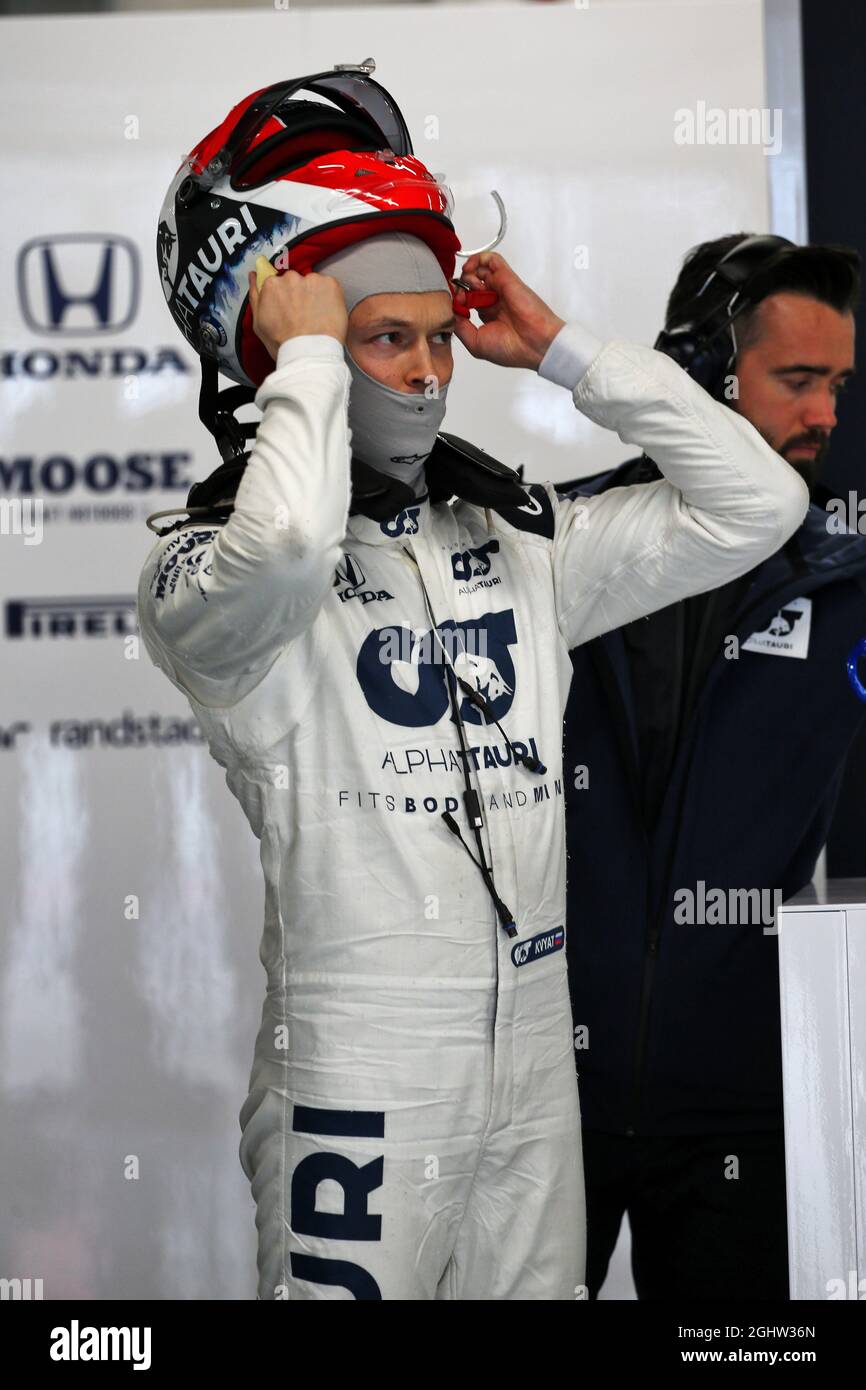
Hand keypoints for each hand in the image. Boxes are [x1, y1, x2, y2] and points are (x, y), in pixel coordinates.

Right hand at [247, 265, 347, 361]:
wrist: (309, 355)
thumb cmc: (283, 344)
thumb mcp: (259, 323)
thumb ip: (255, 296)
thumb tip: (253, 276)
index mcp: (271, 285)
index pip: (278, 283)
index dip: (285, 297)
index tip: (289, 310)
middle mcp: (290, 278)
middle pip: (296, 282)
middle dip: (300, 295)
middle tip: (303, 317)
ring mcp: (312, 280)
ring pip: (313, 284)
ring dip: (315, 296)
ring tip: (316, 318)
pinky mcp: (330, 284)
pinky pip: (330, 287)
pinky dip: (330, 298)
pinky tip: (327, 315)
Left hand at [452, 252, 565, 369]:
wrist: (534, 344)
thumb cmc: (512, 349)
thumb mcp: (476, 344)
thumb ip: (460, 326)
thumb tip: (452, 310)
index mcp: (489, 315)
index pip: (468, 299)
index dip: (457, 299)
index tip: (457, 306)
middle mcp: (495, 300)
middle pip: (472, 283)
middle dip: (461, 286)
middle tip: (462, 296)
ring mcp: (501, 288)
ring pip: (480, 269)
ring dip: (468, 272)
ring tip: (468, 283)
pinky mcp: (507, 278)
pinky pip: (492, 260)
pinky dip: (479, 259)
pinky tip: (472, 268)